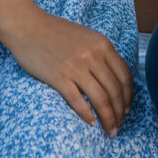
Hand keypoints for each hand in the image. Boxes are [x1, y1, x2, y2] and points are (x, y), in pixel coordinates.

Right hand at [6, 8, 133, 134]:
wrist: (28, 27)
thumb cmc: (56, 32)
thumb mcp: (86, 37)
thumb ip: (101, 54)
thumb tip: (114, 81)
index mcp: (102, 45)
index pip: (124, 76)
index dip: (128, 97)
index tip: (127, 109)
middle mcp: (93, 55)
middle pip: (114, 90)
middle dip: (120, 112)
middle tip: (119, 126)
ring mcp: (76, 67)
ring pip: (100, 99)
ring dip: (108, 118)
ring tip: (109, 131)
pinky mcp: (59, 77)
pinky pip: (77, 101)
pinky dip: (87, 115)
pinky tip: (91, 124)